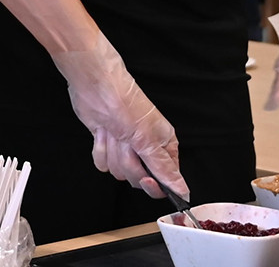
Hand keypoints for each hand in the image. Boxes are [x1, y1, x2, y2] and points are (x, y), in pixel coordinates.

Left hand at [53, 41, 185, 198]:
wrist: (96, 88)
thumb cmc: (126, 105)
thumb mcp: (148, 141)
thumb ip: (164, 169)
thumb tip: (183, 190)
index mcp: (164, 145)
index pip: (165, 180)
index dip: (153, 183)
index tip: (145, 177)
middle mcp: (147, 148)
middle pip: (139, 178)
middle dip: (128, 162)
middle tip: (128, 143)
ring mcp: (125, 148)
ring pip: (118, 171)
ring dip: (113, 153)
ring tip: (115, 133)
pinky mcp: (108, 146)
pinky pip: (103, 164)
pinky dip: (100, 149)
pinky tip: (103, 132)